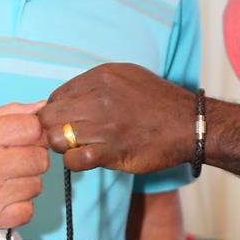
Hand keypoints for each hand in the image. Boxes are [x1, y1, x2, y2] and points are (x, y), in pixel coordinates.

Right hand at [0, 101, 47, 229]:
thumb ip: (9, 114)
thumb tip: (43, 108)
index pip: (33, 128)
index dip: (34, 131)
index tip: (26, 136)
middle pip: (40, 158)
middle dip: (33, 156)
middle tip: (14, 158)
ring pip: (37, 185)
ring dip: (26, 181)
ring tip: (3, 178)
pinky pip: (27, 211)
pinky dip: (19, 205)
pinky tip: (2, 196)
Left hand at [40, 64, 195, 173]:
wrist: (189, 124)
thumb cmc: (158, 103)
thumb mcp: (126, 76)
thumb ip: (95, 85)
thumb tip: (66, 99)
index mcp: (100, 77)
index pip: (56, 96)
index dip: (57, 113)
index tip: (68, 122)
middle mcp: (98, 98)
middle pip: (49, 117)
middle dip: (53, 130)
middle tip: (68, 138)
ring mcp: (104, 125)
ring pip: (56, 139)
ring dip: (64, 147)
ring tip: (80, 148)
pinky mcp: (112, 150)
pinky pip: (74, 159)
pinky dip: (75, 162)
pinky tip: (87, 159)